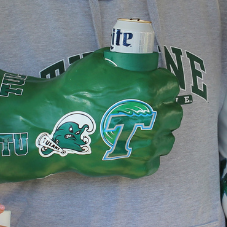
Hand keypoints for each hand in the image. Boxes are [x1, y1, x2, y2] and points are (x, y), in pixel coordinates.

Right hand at [0, 48, 182, 181]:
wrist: (51, 123)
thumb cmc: (73, 91)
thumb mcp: (99, 62)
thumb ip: (124, 61)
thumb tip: (135, 59)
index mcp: (147, 89)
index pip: (172, 85)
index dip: (163, 83)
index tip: (153, 85)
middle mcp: (151, 118)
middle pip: (175, 113)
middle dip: (164, 107)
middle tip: (147, 106)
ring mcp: (145, 146)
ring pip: (168, 138)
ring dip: (158, 132)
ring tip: (139, 127)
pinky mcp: (135, 167)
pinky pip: (154, 162)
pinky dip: (146, 155)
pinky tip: (132, 145)